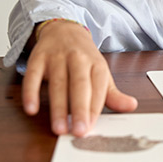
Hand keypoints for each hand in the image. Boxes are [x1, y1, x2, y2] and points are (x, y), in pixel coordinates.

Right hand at [21, 20, 137, 135]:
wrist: (65, 29)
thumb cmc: (84, 59)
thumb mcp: (101, 74)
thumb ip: (113, 94)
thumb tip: (131, 106)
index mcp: (97, 65)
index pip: (98, 89)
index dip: (94, 109)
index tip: (91, 129)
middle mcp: (78, 60)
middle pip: (79, 85)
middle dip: (79, 109)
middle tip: (79, 132)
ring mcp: (57, 57)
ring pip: (57, 83)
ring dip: (58, 107)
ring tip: (59, 129)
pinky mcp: (38, 57)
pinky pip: (33, 75)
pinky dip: (31, 92)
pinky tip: (31, 109)